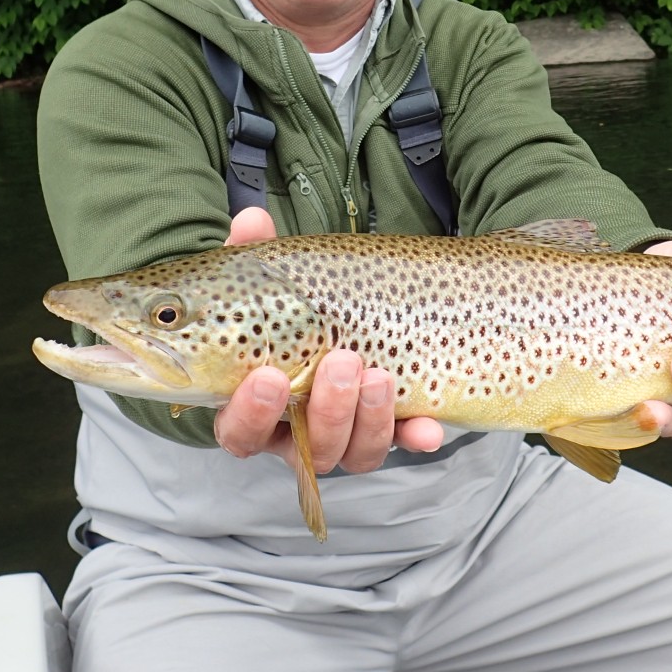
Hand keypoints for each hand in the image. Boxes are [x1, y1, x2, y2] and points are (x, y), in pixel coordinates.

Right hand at [211, 208, 443, 471]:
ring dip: (367, 418)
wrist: (343, 309)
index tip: (270, 377)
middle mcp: (298, 431)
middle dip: (326, 409)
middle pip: (306, 448)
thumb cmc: (287, 306)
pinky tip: (429, 427)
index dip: (252, 413)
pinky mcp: (387, 428)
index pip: (241, 431)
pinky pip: (402, 442)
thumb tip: (250, 219)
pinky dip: (415, 435)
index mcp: (256, 405)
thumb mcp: (269, 279)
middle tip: (341, 361)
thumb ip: (253, 253)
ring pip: (353, 452)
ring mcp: (346, 433)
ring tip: (378, 372)